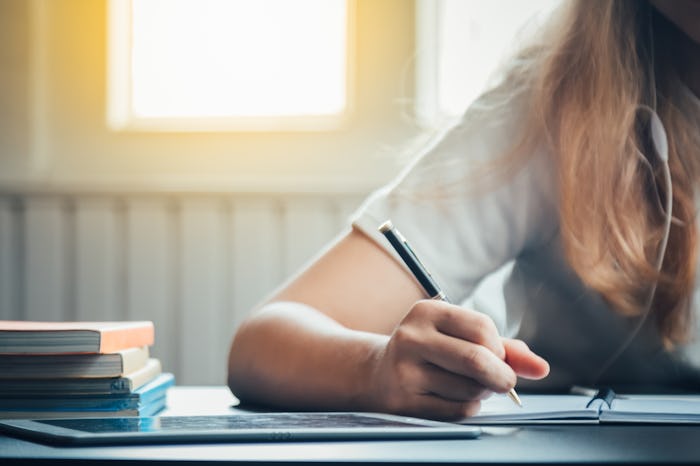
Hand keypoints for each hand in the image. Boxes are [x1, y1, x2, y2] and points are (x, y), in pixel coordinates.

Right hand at [367, 299, 548, 419]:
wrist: (378, 372)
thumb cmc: (430, 351)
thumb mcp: (459, 337)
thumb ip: (503, 348)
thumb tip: (540, 367)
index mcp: (427, 312)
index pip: (483, 328)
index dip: (499, 348)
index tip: (496, 355)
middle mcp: (412, 337)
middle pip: (477, 360)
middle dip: (501, 376)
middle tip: (504, 381)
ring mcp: (404, 370)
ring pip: (470, 389)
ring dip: (482, 393)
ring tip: (468, 385)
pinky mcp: (403, 400)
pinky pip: (457, 410)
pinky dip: (469, 408)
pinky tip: (454, 397)